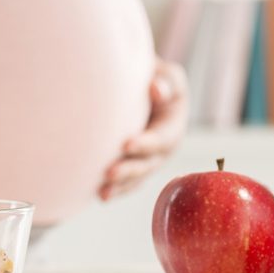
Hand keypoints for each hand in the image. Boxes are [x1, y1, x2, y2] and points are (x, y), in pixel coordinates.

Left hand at [99, 58, 188, 200]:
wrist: (148, 91)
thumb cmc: (157, 79)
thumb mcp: (168, 77)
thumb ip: (166, 82)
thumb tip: (156, 89)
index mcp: (174, 126)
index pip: (161, 137)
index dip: (146, 143)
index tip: (125, 144)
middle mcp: (164, 149)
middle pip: (148, 163)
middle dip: (130, 169)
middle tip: (109, 173)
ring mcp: (151, 161)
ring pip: (137, 177)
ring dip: (121, 186)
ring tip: (103, 193)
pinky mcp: (137, 167)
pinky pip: (129, 182)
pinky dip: (116, 189)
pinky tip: (99, 196)